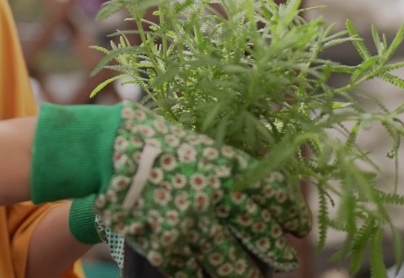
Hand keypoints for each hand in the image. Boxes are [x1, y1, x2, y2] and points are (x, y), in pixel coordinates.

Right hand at [93, 102, 308, 277]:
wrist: (106, 150)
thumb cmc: (150, 139)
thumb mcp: (197, 143)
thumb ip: (224, 166)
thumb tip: (255, 187)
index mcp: (226, 166)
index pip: (275, 194)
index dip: (293, 213)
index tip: (298, 226)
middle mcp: (216, 198)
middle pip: (261, 234)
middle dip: (278, 252)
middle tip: (285, 260)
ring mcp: (192, 226)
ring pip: (232, 265)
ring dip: (245, 274)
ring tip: (250, 276)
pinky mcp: (167, 246)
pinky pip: (194, 273)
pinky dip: (203, 277)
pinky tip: (207, 277)